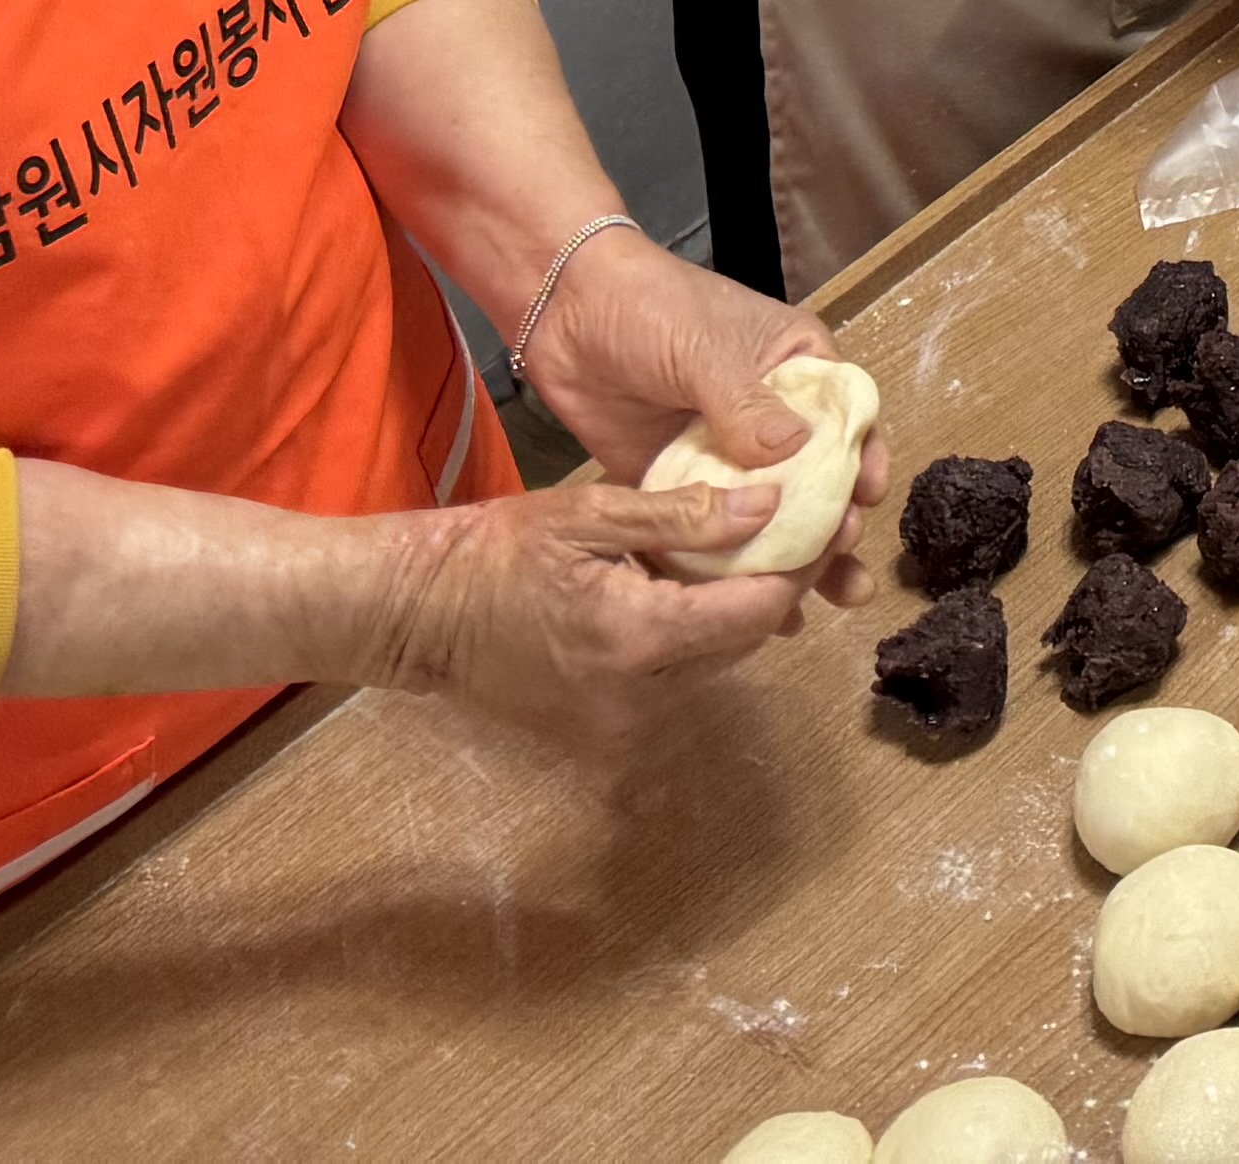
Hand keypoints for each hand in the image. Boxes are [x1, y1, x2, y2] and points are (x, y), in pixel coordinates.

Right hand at [351, 471, 829, 751]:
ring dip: (732, 612)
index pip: (756, 609)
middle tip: (791, 527)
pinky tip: (685, 590)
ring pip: (714, 663)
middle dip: (772, 585)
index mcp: (636, 638)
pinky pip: (676, 679)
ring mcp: (620, 724)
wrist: (417, 617)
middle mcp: (639, 696)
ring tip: (741, 551)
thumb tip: (770, 507)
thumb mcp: (589, 514)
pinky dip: (691, 636)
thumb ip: (682, 514)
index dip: (797, 564)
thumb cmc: (496, 552)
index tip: (821, 518)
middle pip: (742, 641)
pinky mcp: (604, 730)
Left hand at [525, 230, 886, 593]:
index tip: (867, 500)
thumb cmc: (649, 306)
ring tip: (820, 604)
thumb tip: (799, 452)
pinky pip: (710, 532)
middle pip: (817, 476)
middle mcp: (767, 416)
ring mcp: (724, 454)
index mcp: (793, 366)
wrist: (563, 312)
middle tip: (839, 564)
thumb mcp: (706, 348)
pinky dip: (731, 569)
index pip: (846, 416)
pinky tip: (753, 610)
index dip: (864, 458)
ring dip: (794, 559)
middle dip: (835, 524)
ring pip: (769, 514)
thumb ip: (748, 403)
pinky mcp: (678, 485)